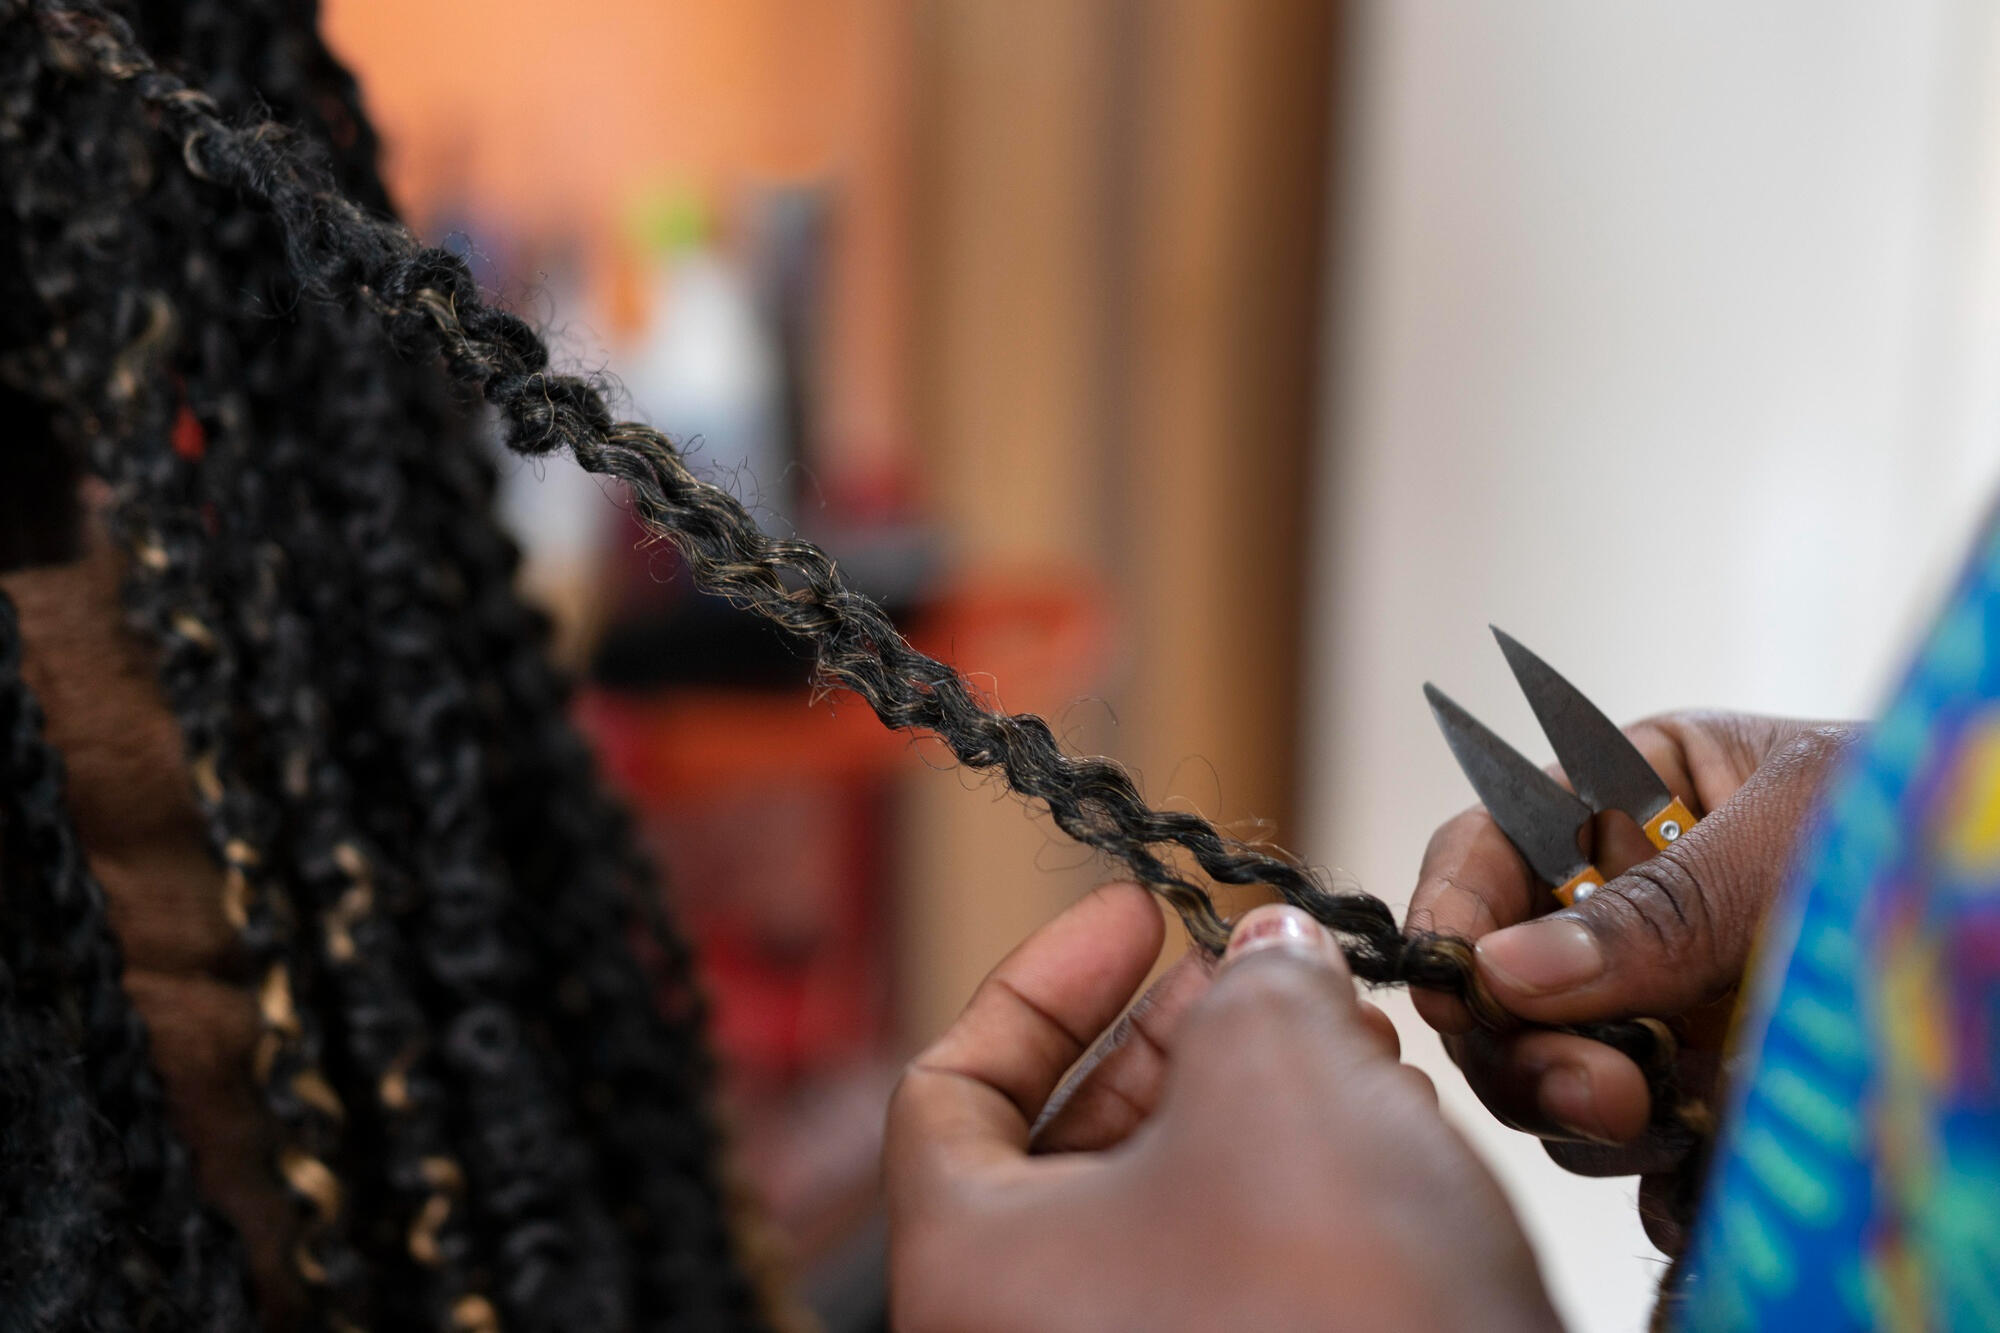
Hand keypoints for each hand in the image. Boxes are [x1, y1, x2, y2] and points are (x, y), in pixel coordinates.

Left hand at [885, 887, 1559, 1332]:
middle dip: (1172, 1042)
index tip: (1133, 916)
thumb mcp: (1278, 1076)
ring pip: (1164, 1209)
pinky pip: (1229, 1274)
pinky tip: (1380, 1132)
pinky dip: (1287, 1191)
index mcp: (971, 1267)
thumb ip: (1254, 983)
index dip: (1044, 982)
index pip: (947, 1090)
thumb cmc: (1332, 1310)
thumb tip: (1272, 951)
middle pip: (1064, 1147)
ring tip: (1346, 1038)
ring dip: (1250, 1106)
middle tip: (1249, 973)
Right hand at [1405, 711, 1857, 1250]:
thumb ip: (1654, 910)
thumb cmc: (1938, 825)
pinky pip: (1635, 1154)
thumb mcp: (1793, 839)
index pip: (1487, 850)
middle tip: (1605, 1095)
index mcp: (1622, 802)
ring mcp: (1663, 1010)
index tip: (1450, 987)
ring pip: (1556, 1080)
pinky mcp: (1707, 1099)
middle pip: (1502, 987)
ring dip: (1594, 1119)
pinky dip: (1658, 1178)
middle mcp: (1624, 909)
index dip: (1448, 913)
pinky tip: (1710, 1168)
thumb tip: (1502, 969)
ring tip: (1679, 1122)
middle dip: (1529, 1046)